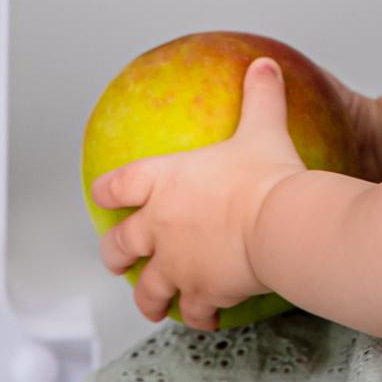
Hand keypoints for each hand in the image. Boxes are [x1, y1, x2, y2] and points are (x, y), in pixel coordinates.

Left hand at [90, 57, 308, 330]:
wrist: (278, 224)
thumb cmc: (264, 176)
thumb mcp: (263, 128)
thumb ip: (260, 97)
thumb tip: (265, 65)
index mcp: (163, 182)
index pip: (117, 185)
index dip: (106, 191)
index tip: (103, 194)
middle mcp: (159, 227)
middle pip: (119, 246)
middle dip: (114, 255)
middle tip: (117, 259)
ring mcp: (176, 265)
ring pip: (147, 290)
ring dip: (147, 298)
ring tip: (152, 305)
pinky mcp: (199, 293)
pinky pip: (192, 312)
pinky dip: (197, 316)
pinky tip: (206, 317)